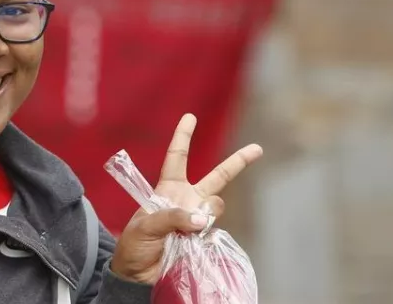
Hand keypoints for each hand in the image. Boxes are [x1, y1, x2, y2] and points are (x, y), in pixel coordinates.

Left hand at [108, 114, 262, 283]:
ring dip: (206, 214)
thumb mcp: (145, 225)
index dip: (183, 137)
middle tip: (257, 149)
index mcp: (168, 190)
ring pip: (217, 206)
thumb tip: (201, 218)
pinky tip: (193, 241)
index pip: (177, 158)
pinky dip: (208, 234)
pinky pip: (216, 230)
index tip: (190, 117)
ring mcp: (198, 219)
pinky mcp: (204, 239)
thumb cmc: (134, 245)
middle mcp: (187, 200)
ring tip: (186, 229)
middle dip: (237, 163)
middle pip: (217, 178)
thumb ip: (172, 217)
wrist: (138, 275)